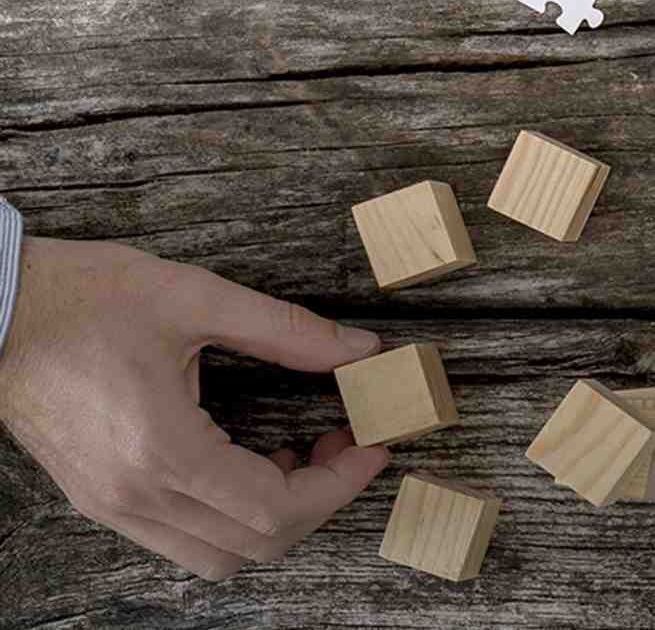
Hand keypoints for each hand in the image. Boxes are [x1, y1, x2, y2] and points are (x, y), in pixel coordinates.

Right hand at [0, 237, 389, 580]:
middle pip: (257, 545)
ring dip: (275, 517)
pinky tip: (249, 459)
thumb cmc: (81, 296)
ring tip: (299, 453)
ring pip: (218, 556)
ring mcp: (112, 505)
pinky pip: (182, 539)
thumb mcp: (195, 297)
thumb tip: (359, 350)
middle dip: (320, 499)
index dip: (340, 484)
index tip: (374, 446)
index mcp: (161, 451)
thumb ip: (285, 330)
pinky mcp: (99, 498)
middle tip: (345, 442)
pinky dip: (231, 517)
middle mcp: (135, 495)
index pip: (277, 509)